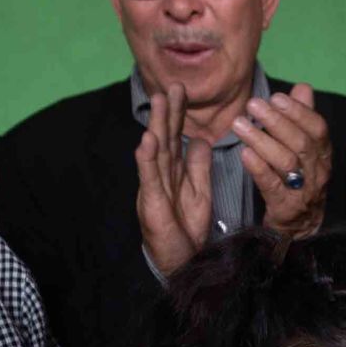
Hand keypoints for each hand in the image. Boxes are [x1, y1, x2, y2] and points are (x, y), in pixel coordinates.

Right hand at [135, 83, 211, 276]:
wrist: (182, 261)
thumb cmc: (186, 228)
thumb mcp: (200, 192)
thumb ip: (198, 166)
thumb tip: (199, 138)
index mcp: (174, 172)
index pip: (176, 137)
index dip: (179, 114)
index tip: (183, 90)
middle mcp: (161, 175)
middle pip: (165, 138)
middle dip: (168, 112)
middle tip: (171, 86)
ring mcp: (154, 188)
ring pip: (155, 153)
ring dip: (156, 127)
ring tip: (158, 103)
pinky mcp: (151, 204)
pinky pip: (149, 178)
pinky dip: (146, 159)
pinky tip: (146, 140)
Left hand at [232, 84, 330, 237]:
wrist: (299, 228)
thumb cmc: (298, 181)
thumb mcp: (304, 150)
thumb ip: (302, 118)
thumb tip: (303, 87)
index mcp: (323, 155)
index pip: (317, 128)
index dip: (298, 111)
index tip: (276, 97)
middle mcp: (317, 172)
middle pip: (300, 143)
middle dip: (275, 121)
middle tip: (252, 105)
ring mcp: (303, 192)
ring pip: (286, 162)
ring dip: (261, 140)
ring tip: (239, 125)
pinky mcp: (285, 208)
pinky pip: (272, 185)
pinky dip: (258, 168)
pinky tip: (244, 153)